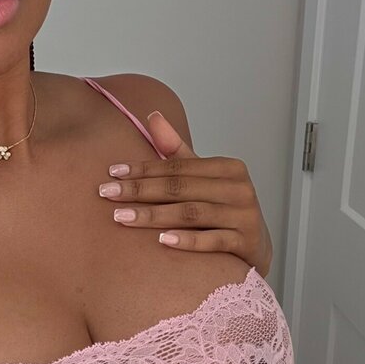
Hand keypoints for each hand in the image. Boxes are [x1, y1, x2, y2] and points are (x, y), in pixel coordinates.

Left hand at [98, 110, 272, 276]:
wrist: (257, 248)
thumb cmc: (223, 210)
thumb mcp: (203, 179)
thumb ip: (177, 150)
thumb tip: (153, 115)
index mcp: (228, 168)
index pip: (178, 166)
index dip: (143, 169)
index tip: (112, 173)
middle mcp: (239, 188)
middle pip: (181, 187)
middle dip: (140, 190)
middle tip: (107, 193)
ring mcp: (245, 216)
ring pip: (192, 213)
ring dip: (154, 215)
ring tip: (122, 217)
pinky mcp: (247, 243)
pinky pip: (213, 241)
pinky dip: (188, 240)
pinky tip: (161, 241)